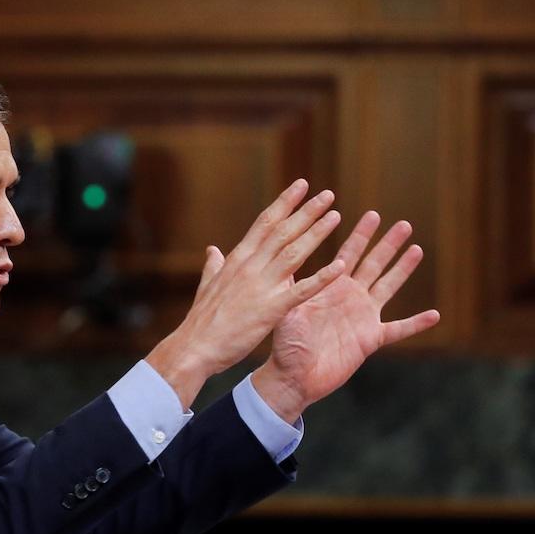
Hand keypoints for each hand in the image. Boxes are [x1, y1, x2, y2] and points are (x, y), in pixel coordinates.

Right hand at [146, 180, 346, 407]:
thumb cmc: (201, 321)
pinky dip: (322, 278)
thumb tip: (212, 249)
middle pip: (283, 231)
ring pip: (294, 252)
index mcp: (237, 259)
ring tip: (335, 216)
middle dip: (306, 211)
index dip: (285, 203)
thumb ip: (214, 265)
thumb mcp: (207, 285)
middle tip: (327, 194)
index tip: (301, 186)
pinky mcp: (271, 309)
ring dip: (316, 233)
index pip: (265, 223)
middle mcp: (250, 266)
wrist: (194, 347)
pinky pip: (302, 290)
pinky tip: (340, 267)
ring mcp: (261, 286)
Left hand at [252, 211, 440, 422]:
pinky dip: (415, 323)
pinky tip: (434, 315)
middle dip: (388, 244)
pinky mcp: (370, 339)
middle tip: (404, 224)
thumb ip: (293, 283)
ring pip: (388, 287)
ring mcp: (363, 317)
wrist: (292, 376)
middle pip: (374, 264)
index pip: (349, 253)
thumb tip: (282, 253)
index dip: (362, 234)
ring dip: (403, 269)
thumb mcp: (286, 306)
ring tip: (417, 250)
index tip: (374, 215)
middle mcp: (350, 297)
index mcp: (331, 286)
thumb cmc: (285, 343)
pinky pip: (398, 330)